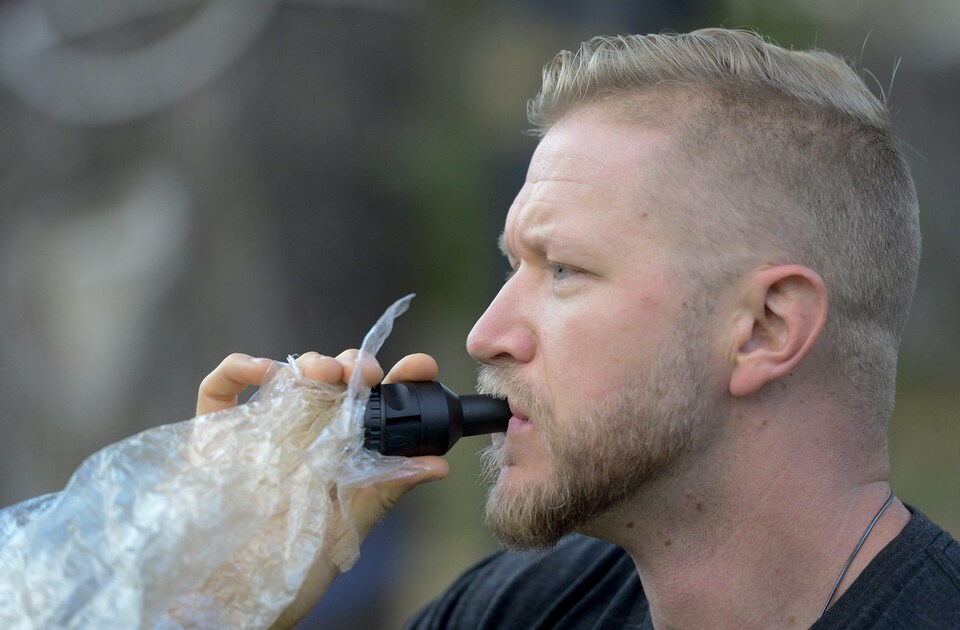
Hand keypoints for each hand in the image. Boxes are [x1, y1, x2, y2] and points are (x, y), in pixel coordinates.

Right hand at [196, 350, 448, 627]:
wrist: (240, 600)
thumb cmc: (298, 565)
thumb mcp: (349, 526)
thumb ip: (386, 490)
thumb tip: (438, 465)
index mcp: (342, 450)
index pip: (374, 401)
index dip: (398, 378)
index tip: (419, 367)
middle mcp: (304, 434)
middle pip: (333, 380)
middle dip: (354, 366)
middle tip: (368, 374)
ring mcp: (260, 432)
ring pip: (286, 376)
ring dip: (310, 363)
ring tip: (326, 374)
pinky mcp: (215, 438)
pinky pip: (219, 390)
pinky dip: (238, 369)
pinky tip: (262, 371)